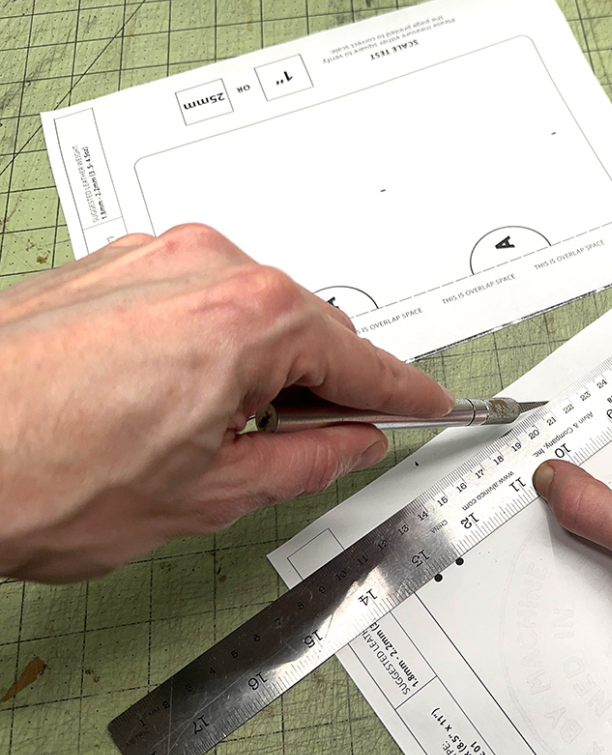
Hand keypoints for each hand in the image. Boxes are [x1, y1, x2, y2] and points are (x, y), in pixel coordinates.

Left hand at [0, 224, 451, 581]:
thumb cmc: (32, 475)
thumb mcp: (209, 496)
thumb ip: (305, 462)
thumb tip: (347, 444)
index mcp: (248, 318)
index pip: (361, 361)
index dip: (403, 394)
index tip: (429, 405)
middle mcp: (204, 265)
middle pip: (309, 327)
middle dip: (325, 386)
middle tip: (326, 444)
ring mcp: (150, 259)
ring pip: (253, 311)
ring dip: (263, 367)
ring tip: (226, 439)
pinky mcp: (108, 267)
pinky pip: (198, 298)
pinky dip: (213, 345)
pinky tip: (182, 403)